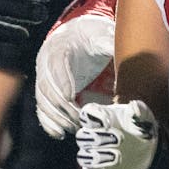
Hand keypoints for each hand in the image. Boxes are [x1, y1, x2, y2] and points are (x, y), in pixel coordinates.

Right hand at [34, 11, 115, 137]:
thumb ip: (110, 46)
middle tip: (81, 122)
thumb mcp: (101, 36)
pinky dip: (49, 122)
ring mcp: (42, 78)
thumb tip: (127, 58)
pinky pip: (41, 108)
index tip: (76, 102)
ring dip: (57, 118)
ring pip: (43, 101)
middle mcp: (45, 64)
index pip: (56, 69)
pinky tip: (60, 133)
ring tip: (74, 129)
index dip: (65, 86)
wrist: (75, 34)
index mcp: (59, 49)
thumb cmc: (90, 37)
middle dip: (63, 109)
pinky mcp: (45, 90)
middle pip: (48, 89)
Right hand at [75, 100, 158, 168]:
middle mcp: (92, 136)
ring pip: (83, 158)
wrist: (148, 151)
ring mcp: (93, 156)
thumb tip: (134, 106)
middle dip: (99, 138)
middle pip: (82, 136)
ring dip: (98, 157)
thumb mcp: (144, 119)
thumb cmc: (140, 129)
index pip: (86, 114)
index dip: (93, 117)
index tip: (108, 121)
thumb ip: (139, 112)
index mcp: (100, 118)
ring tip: (117, 156)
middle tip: (120, 138)